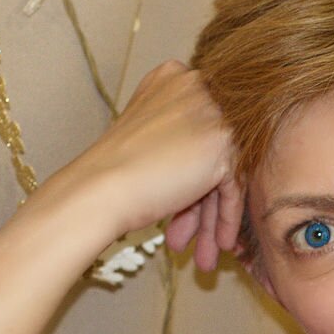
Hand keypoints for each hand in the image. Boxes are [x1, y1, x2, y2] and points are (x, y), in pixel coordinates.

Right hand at [44, 59, 242, 270]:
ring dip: (212, 217)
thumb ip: (180, 135)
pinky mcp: (222, 141)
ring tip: (204, 255)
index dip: (197, 173)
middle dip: (204, 203)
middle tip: (196, 237)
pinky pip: (233, 186)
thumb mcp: (150, 136)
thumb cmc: (114, 169)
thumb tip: (213, 165)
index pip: (200, 129)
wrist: (100, 189)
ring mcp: (211, 110)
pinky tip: (217, 245)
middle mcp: (196, 85)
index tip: (191, 210)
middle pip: (214, 151)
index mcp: (174, 77)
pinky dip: (225, 217)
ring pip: (224, 171)